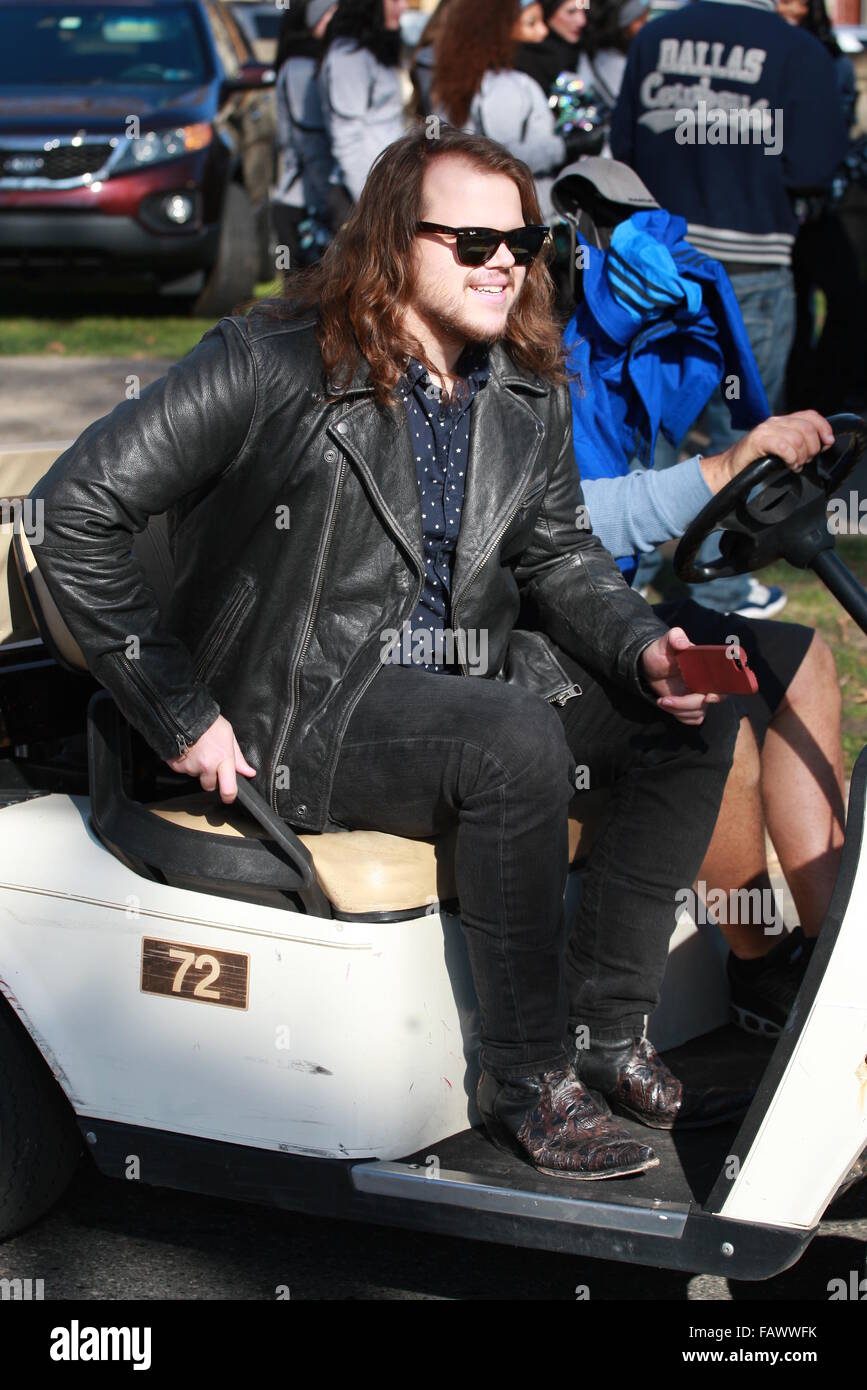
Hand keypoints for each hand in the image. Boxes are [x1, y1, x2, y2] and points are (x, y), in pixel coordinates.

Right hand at [164, 714, 256, 802]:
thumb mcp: (229, 736)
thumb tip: (249, 772)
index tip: (229, 797)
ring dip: (197, 769)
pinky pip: (183, 771)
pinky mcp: (176, 766)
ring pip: (196, 776)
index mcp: (223, 759)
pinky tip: (187, 751)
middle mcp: (207, 766)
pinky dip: (185, 764)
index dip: (229, 796)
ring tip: (198, 751)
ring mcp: (191, 767)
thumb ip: (238, 758)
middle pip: (209, 786)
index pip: (228, 789)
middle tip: (209, 763)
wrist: (184, 715)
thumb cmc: (209, 723)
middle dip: (210, 778)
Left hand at [640, 627, 724, 725]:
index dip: (722, 691)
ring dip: (679, 709)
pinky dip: (678, 714)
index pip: (727, 681)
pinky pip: (691, 718)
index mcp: (709, 668)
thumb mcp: (666, 642)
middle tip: (672, 700)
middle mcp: (708, 683)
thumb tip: (683, 643)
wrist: (650, 667)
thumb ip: (675, 637)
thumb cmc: (662, 653)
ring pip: (699, 712)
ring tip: (662, 699)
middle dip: (693, 704)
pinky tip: (665, 703)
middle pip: (712, 700)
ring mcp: (700, 696)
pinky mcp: (690, 707)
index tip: (709, 696)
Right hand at [701, 410, 834, 493]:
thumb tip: (821, 445)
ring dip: (801, 456)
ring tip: (795, 465)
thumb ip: (799, 444)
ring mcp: (765, 430)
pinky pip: (783, 446)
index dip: (824, 428)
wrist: (729, 470)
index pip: (810, 416)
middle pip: (807, 428)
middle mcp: (774, 422)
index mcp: (782, 421)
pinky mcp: (757, 440)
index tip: (827, 444)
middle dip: (812, 448)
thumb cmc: (756, 463)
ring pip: (797, 438)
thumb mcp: (782, 450)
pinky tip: (789, 465)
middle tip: (805, 461)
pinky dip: (791, 457)